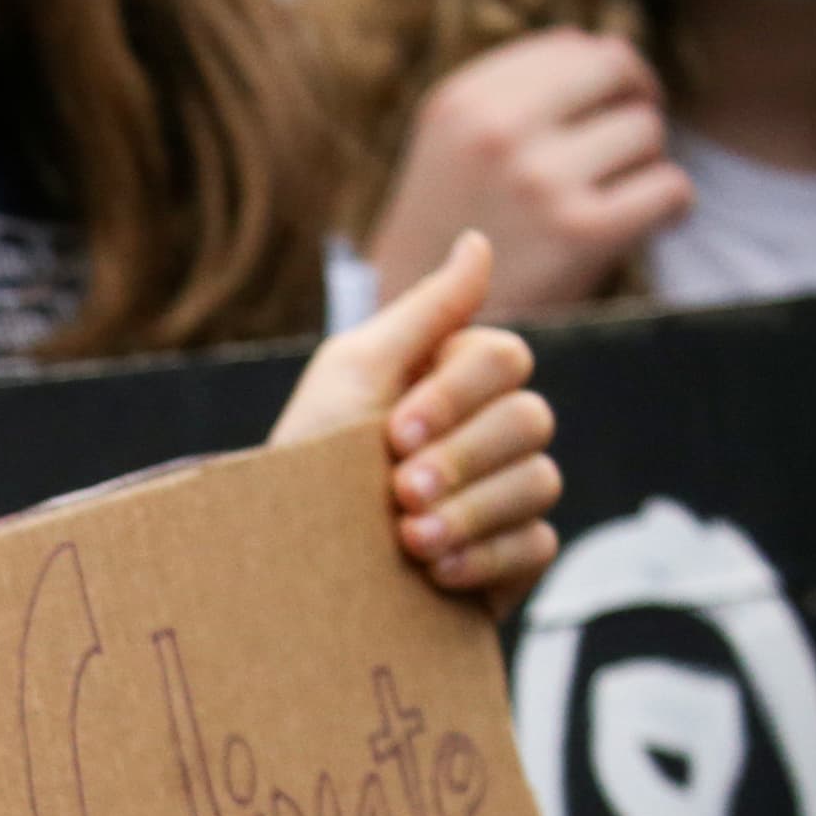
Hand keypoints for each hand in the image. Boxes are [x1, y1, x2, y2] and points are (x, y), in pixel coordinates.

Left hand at [276, 232, 561, 612]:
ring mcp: (504, 498)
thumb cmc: (306, 461)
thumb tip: (479, 242)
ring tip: (409, 539)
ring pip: (539, 482)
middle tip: (398, 491)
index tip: (394, 432)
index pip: (504, 360)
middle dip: (461, 458)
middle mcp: (489, 434)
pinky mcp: (508, 561)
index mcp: (454, 382)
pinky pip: (537, 546)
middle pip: (531, 419)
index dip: (457, 395)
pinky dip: (485, 558)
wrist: (276, 567)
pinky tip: (436, 572)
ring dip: (470, 512)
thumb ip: (423, 310)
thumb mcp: (352, 374)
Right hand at [365, 29, 690, 313]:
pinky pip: (669, 189)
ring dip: (642, 165)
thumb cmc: (452, 241)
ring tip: (611, 200)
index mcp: (461, 104)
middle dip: (632, 104)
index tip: (598, 112)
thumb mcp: (454, 150)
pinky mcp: (580, 232)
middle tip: (628, 144)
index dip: (596, 78)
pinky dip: (669, 208)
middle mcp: (494, 133)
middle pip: (615, 72)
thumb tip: (615, 58)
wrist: (420, 345)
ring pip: (646, 132)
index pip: (568, 48)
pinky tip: (643, 225)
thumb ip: (520, 97)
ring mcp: (538, 181)